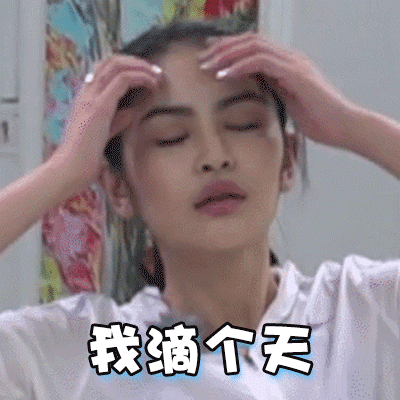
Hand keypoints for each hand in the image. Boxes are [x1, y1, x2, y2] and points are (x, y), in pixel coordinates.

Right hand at [51, 55, 162, 191]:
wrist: (71, 169)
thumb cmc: (86, 157)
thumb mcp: (105, 133)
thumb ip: (116, 120)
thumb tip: (131, 111)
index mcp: (86, 98)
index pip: (106, 69)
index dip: (128, 67)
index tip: (147, 76)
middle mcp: (87, 92)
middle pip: (112, 61)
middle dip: (137, 62)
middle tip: (156, 71)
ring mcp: (91, 97)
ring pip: (118, 65)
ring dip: (142, 67)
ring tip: (158, 76)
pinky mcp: (100, 105)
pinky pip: (123, 79)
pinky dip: (140, 77)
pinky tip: (152, 84)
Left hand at [198, 32, 358, 147]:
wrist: (343, 127)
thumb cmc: (319, 119)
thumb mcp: (288, 102)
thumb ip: (273, 90)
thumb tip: (255, 87)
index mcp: (287, 64)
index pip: (254, 47)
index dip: (230, 48)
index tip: (210, 56)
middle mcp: (290, 58)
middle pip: (250, 40)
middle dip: (223, 48)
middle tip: (202, 59)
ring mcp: (294, 63)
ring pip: (254, 46)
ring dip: (227, 54)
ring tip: (207, 65)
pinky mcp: (296, 74)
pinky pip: (262, 62)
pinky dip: (240, 66)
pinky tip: (224, 74)